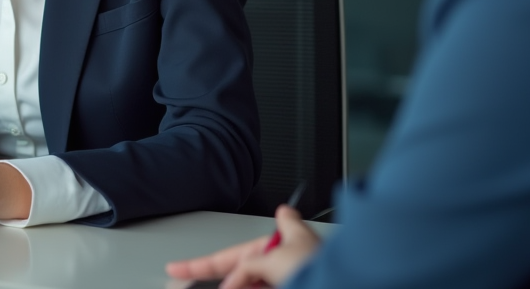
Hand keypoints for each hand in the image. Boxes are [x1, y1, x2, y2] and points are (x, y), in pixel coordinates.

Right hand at [165, 205, 320, 288]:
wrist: (352, 285)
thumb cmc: (325, 272)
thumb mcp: (276, 259)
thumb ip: (248, 264)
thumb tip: (233, 277)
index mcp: (282, 244)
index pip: (232, 255)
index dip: (201, 263)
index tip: (177, 269)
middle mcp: (285, 263)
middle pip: (239, 273)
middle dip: (218, 279)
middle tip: (191, 283)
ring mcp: (287, 281)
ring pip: (250, 286)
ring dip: (234, 286)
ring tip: (222, 286)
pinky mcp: (292, 287)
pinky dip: (244, 287)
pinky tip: (232, 287)